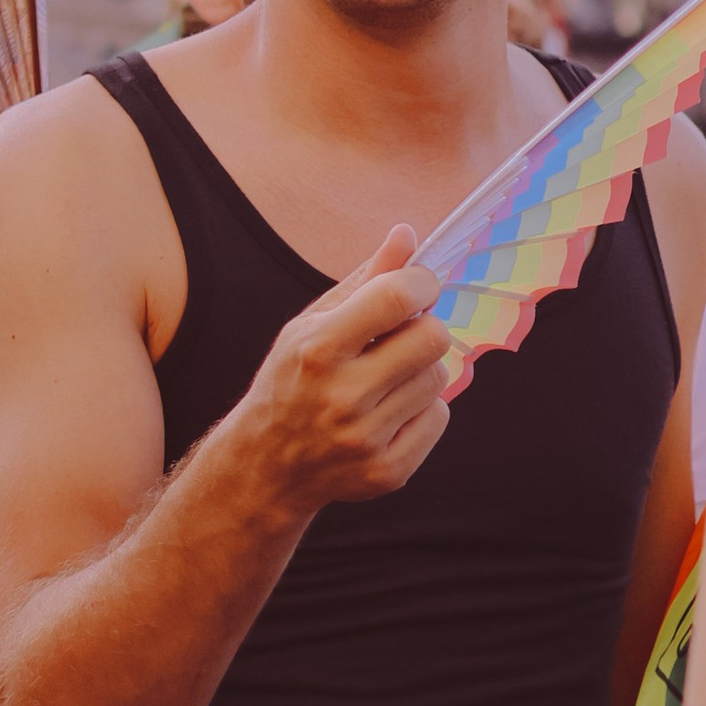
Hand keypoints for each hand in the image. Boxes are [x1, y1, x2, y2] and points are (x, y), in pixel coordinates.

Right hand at [235, 227, 451, 519]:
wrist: (266, 465)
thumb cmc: (292, 380)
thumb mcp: (312, 324)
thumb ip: (365, 280)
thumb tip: (408, 234)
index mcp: (318, 348)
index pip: (397, 297)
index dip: (422, 283)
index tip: (419, 286)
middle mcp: (342, 396)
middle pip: (432, 339)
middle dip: (426, 327)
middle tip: (405, 334)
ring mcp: (366, 439)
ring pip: (439, 379)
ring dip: (422, 370)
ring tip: (388, 377)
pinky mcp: (387, 471)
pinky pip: (439, 418)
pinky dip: (422, 409)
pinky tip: (389, 412)